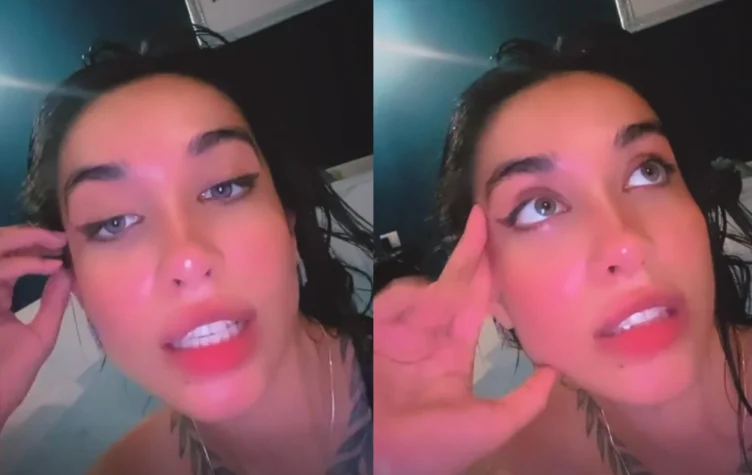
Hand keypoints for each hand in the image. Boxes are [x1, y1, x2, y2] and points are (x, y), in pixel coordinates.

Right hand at [0, 226, 70, 427]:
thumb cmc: (9, 376)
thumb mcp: (39, 335)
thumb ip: (51, 303)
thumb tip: (67, 273)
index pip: (8, 262)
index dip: (31, 248)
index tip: (62, 243)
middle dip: (25, 236)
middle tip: (57, 236)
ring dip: (22, 242)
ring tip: (54, 243)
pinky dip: (18, 265)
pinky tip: (45, 266)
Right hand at [374, 205, 558, 474]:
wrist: (369, 446)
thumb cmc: (429, 445)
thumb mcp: (488, 428)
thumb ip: (525, 401)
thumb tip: (556, 371)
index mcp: (457, 358)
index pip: (482, 312)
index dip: (499, 284)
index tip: (522, 253)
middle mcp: (435, 337)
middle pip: (462, 287)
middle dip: (480, 253)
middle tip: (494, 216)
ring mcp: (408, 326)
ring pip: (439, 284)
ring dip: (462, 259)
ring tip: (480, 226)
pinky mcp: (382, 321)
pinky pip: (405, 295)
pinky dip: (420, 291)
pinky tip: (437, 291)